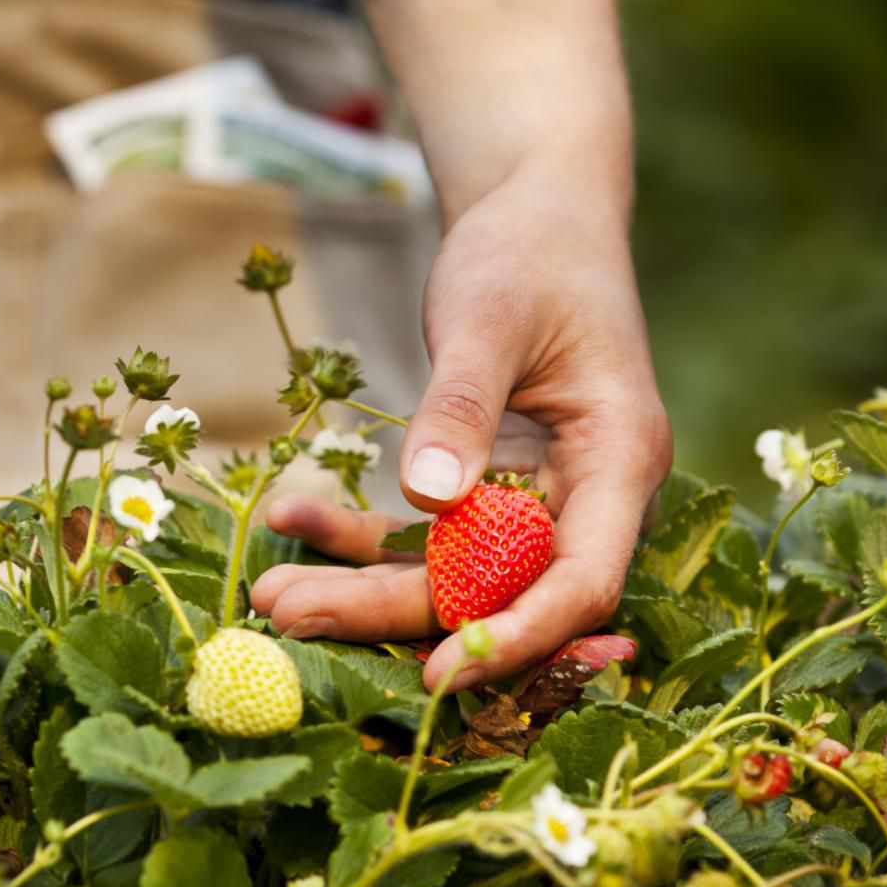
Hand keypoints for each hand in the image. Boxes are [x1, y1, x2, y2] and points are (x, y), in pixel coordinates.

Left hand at [251, 171, 671, 691]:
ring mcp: (531, 499)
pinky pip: (417, 537)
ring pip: (446, 576)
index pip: (581, 582)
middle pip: (495, 591)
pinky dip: (353, 535)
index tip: (438, 677)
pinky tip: (288, 521)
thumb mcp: (490, 314)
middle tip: (288, 619)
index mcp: (618, 461)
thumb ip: (461, 404)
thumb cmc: (531, 249)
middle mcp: (583, 498)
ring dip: (359, 588)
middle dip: (393, 616)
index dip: (516, 638)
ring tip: (268, 594)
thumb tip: (430, 500)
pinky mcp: (481, 490)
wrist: (534, 210)